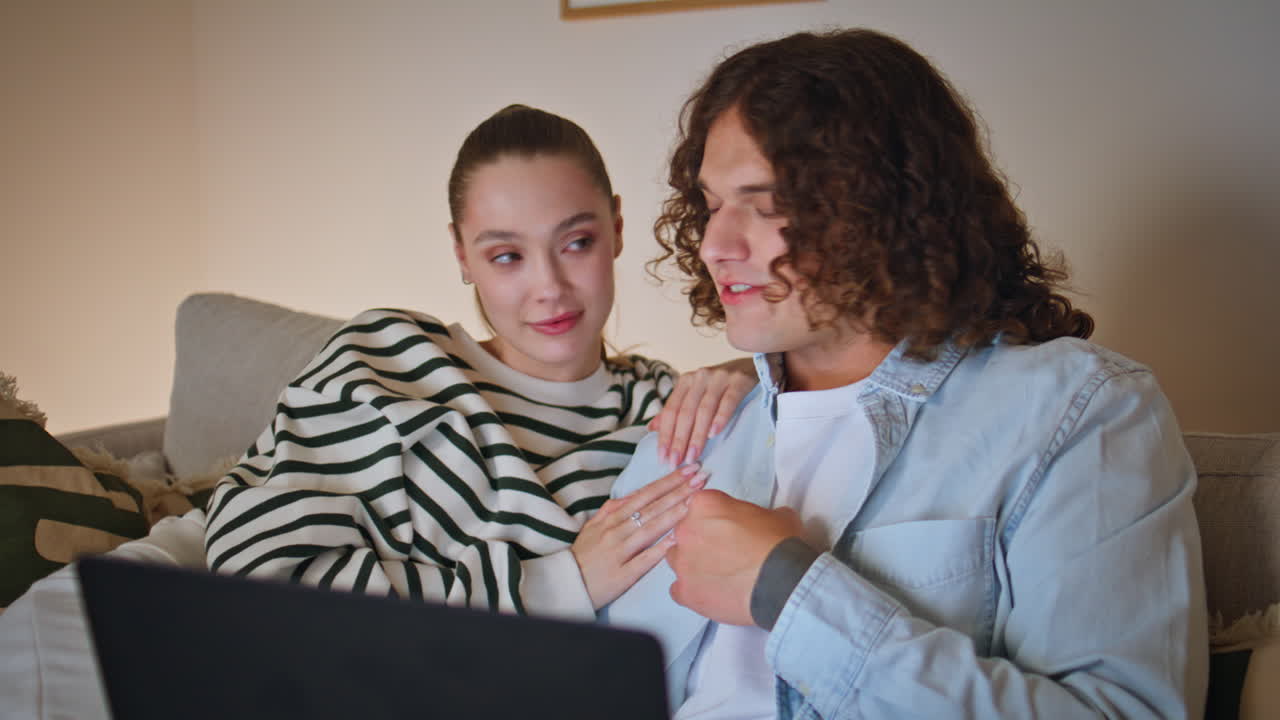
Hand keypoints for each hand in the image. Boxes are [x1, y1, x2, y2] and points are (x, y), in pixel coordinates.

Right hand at [572, 464, 707, 609]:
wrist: (568, 583)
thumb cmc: (586, 553)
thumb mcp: (594, 525)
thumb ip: (614, 508)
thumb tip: (635, 494)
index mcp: (612, 517)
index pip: (645, 494)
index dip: (668, 481)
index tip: (689, 469)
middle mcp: (616, 530)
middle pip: (651, 506)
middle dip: (677, 490)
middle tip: (700, 476)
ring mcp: (620, 551)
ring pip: (649, 528)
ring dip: (673, 514)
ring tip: (694, 502)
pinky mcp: (622, 574)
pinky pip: (643, 560)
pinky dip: (659, 549)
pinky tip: (677, 540)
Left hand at [648, 357, 756, 466]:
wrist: (753, 367)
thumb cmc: (722, 387)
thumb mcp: (696, 395)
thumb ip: (676, 411)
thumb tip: (651, 428)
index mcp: (686, 381)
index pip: (670, 411)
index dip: (665, 435)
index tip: (662, 457)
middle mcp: (699, 377)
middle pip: (685, 412)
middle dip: (679, 440)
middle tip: (676, 462)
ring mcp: (719, 378)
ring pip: (704, 410)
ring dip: (697, 436)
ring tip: (693, 456)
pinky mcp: (738, 381)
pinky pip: (727, 402)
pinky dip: (719, 419)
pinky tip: (713, 435)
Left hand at [667, 490, 803, 625]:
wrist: (781, 581)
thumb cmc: (779, 545)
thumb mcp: (777, 515)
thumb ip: (760, 513)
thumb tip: (766, 520)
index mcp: (705, 505)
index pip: (701, 506)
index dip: (716, 517)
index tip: (727, 526)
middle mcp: (687, 530)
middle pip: (685, 532)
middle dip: (701, 540)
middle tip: (724, 551)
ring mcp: (683, 563)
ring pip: (677, 559)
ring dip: (692, 564)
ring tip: (717, 573)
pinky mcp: (685, 592)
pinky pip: (678, 590)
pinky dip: (692, 591)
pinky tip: (711, 592)